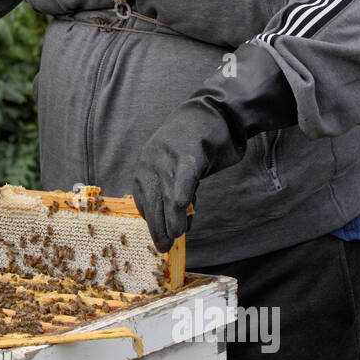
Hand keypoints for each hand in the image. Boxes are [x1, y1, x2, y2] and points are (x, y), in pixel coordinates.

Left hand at [132, 42, 296, 251]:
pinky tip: (182, 211)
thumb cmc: (197, 145)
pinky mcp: (190, 152)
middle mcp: (152, 159)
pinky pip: (184, 179)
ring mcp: (169, 155)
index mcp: (145, 165)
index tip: (158, 238)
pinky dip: (182, 195)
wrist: (216, 112)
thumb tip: (175, 222)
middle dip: (157, 225)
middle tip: (164, 246)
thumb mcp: (177, 168)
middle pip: (152, 199)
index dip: (151, 221)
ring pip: (167, 193)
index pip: (143, 199)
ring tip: (175, 236)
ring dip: (171, 217)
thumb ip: (173, 191)